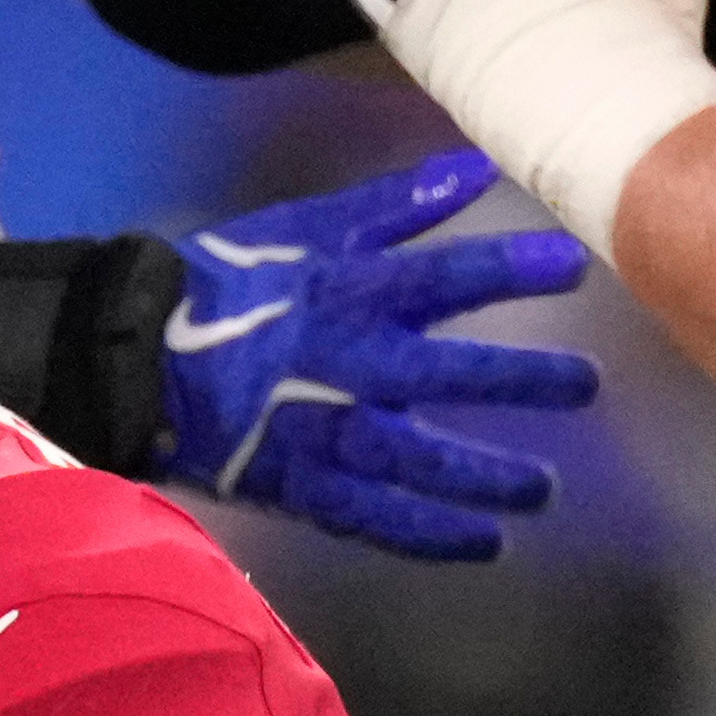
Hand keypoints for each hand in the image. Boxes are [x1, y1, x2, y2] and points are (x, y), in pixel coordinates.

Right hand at [162, 150, 595, 561]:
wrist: (131, 358)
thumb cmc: (225, 284)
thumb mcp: (305, 229)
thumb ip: (395, 206)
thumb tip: (474, 170)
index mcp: (341, 293)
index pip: (437, 277)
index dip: (506, 269)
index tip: (571, 265)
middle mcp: (336, 365)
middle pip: (436, 375)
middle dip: (514, 380)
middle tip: (583, 386)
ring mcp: (314, 432)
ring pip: (408, 460)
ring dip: (479, 476)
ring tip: (541, 490)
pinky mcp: (295, 485)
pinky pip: (368, 518)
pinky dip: (426, 535)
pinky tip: (484, 545)